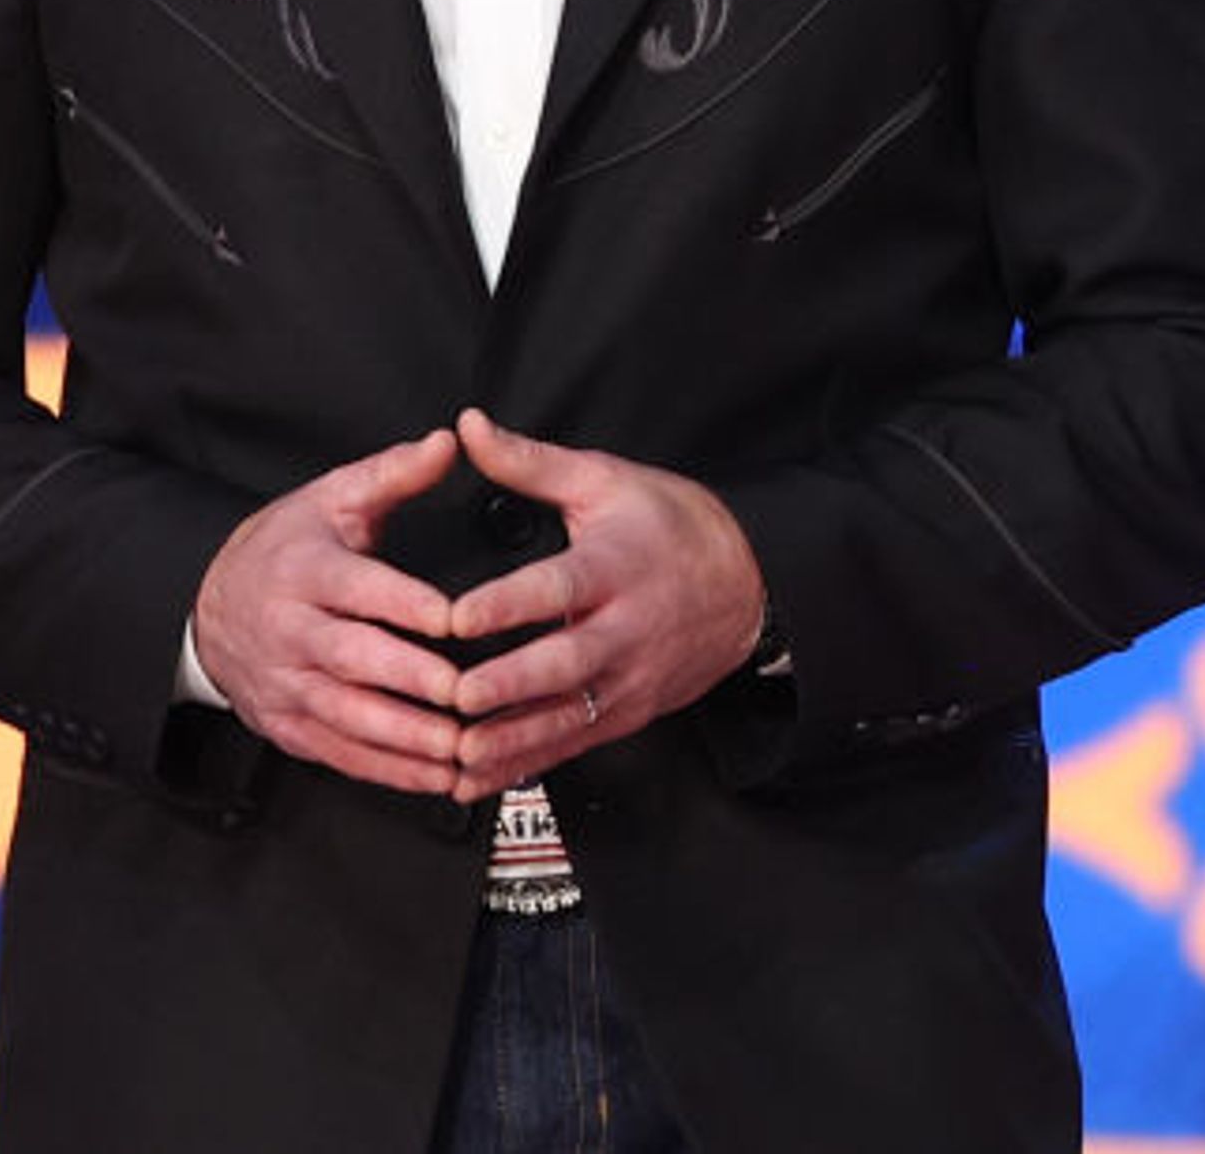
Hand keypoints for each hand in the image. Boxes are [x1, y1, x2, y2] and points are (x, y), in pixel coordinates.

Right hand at [193, 425, 468, 795]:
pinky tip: (438, 777)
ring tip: (461, 749)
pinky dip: (390, 771)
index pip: (359, 588)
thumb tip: (449, 441)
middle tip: (466, 695)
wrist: (210, 605)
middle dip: (411, 680)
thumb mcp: (332, 498)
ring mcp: (286, 684)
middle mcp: (290, 631)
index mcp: (305, 570)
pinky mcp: (288, 726)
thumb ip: (394, 474)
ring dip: (406, 739)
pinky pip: (342, 754)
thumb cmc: (288, 548)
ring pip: (348, 717)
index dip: (407, 604)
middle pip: (353, 660)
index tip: (456, 618)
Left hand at [441, 407, 766, 802]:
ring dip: (512, 741)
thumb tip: (469, 427)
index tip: (457, 616)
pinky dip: (526, 764)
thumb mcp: (603, 480)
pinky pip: (574, 744)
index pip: (558, 587)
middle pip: (564, 663)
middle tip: (456, 697)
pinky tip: (480, 777)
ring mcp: (630, 678)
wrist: (747, 582)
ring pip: (568, 717)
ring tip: (460, 754)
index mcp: (615, 566)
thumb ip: (528, 462)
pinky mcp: (629, 712)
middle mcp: (625, 629)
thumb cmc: (668, 525)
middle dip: (509, 685)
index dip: (508, 604)